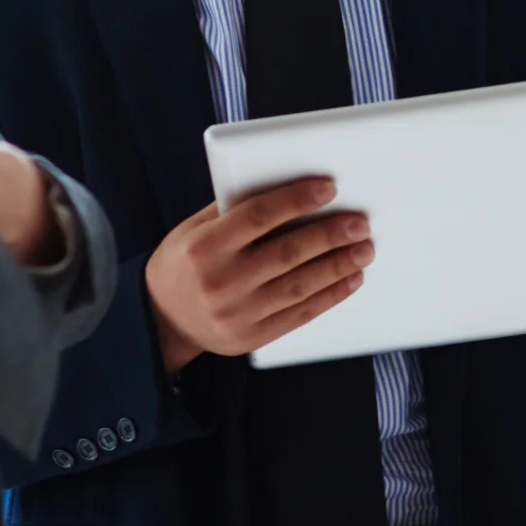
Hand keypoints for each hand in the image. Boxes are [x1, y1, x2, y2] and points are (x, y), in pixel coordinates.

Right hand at [144, 177, 372, 373]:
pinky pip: (300, 315)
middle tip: (359, 223)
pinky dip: (330, 296)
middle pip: (288, 253)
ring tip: (363, 250)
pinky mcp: (252, 337)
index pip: (258, 216)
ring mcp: (238, 314)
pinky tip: (349, 280)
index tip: (328, 187)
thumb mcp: (194, 229)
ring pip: (300, 286)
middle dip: (330, 235)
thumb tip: (289, 191)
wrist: (161, 319)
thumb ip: (233, 211)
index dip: (296, 199)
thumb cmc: (184, 263)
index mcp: (205, 247)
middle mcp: (222, 281)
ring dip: (338, 266)